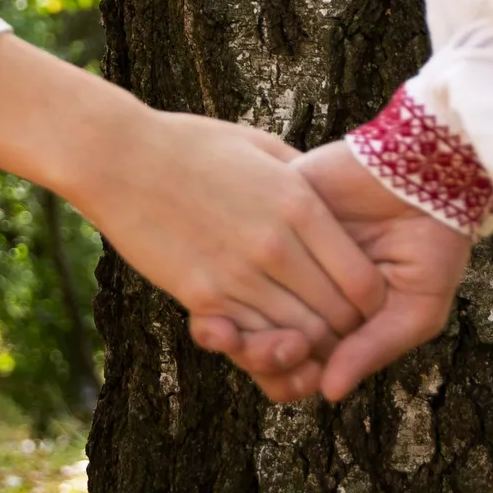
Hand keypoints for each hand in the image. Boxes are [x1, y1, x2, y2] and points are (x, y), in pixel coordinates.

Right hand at [0, 39, 381, 372]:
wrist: (121, 159)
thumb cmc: (193, 146)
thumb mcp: (261, 148)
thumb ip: (304, 178)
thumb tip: (336, 202)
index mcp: (298, 203)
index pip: (362, 280)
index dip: (371, 300)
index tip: (362, 298)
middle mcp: (275, 245)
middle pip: (337, 317)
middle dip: (346, 329)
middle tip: (340, 325)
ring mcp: (237, 275)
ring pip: (297, 337)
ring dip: (307, 344)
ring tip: (306, 334)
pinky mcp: (202, 297)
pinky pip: (250, 340)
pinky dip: (264, 346)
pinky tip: (265, 333)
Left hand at [192, 142, 471, 401]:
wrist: (434, 172)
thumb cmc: (436, 244)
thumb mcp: (416, 309)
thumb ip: (372, 348)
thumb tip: (328, 393)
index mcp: (338, 317)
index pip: (300, 360)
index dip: (289, 377)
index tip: (297, 379)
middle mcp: (307, 288)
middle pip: (264, 334)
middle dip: (258, 353)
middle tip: (267, 353)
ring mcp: (287, 252)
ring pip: (244, 298)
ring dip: (239, 322)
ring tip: (249, 332)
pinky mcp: (275, 210)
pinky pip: (242, 247)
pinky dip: (237, 273)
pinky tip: (246, 286)